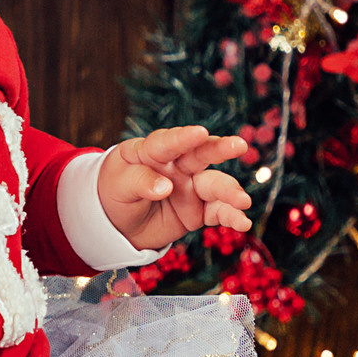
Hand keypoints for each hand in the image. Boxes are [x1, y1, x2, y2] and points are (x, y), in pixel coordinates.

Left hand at [96, 125, 254, 247]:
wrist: (117, 224)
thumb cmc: (114, 193)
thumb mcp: (118, 185)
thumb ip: (140, 182)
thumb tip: (165, 187)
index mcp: (152, 151)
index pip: (167, 142)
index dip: (183, 138)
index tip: (200, 133)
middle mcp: (177, 165)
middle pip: (200, 155)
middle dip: (220, 149)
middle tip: (238, 146)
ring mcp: (190, 187)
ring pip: (214, 185)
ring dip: (230, 191)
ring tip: (242, 201)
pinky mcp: (198, 210)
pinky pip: (217, 212)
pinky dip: (231, 217)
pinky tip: (243, 223)